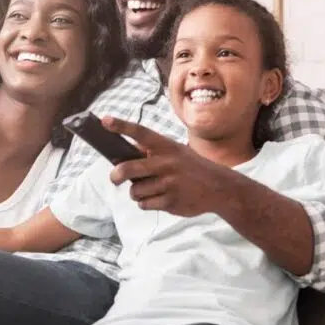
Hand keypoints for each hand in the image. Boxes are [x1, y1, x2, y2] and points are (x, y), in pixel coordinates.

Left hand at [101, 116, 231, 216]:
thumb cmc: (189, 167)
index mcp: (166, 146)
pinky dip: (147, 203)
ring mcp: (169, 183)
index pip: (140, 132)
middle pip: (127, 169)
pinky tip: (160, 198)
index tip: (105, 120)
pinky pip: (144, 204)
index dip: (121, 126)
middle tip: (114, 178)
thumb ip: (151, 152)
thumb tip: (120, 156)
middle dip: (116, 175)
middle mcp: (167, 163)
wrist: (219, 188)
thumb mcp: (175, 151)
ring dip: (137, 192)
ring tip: (150, 189)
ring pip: (135, 191)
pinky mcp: (171, 201)